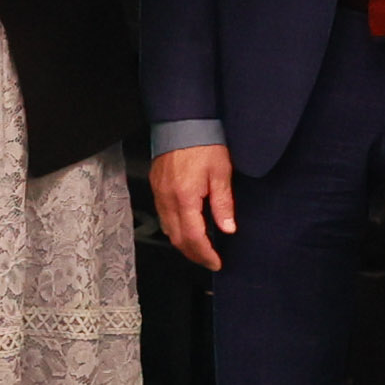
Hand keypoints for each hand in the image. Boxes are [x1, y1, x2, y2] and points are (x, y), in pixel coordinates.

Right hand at [148, 143, 234, 273]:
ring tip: (199, 248)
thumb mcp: (221, 173)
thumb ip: (223, 204)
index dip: (205, 254)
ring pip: (167, 229)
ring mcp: (159, 193)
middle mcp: (168, 199)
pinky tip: (185, 228)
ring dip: (183, 243)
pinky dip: (174, 228)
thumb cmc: (203, 143)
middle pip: (177, 238)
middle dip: (193, 254)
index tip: (216, 262)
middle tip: (209, 260)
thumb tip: (228, 229)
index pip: (193, 237)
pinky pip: (162, 215)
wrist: (183, 122)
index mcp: (185, 198)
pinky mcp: (156, 186)